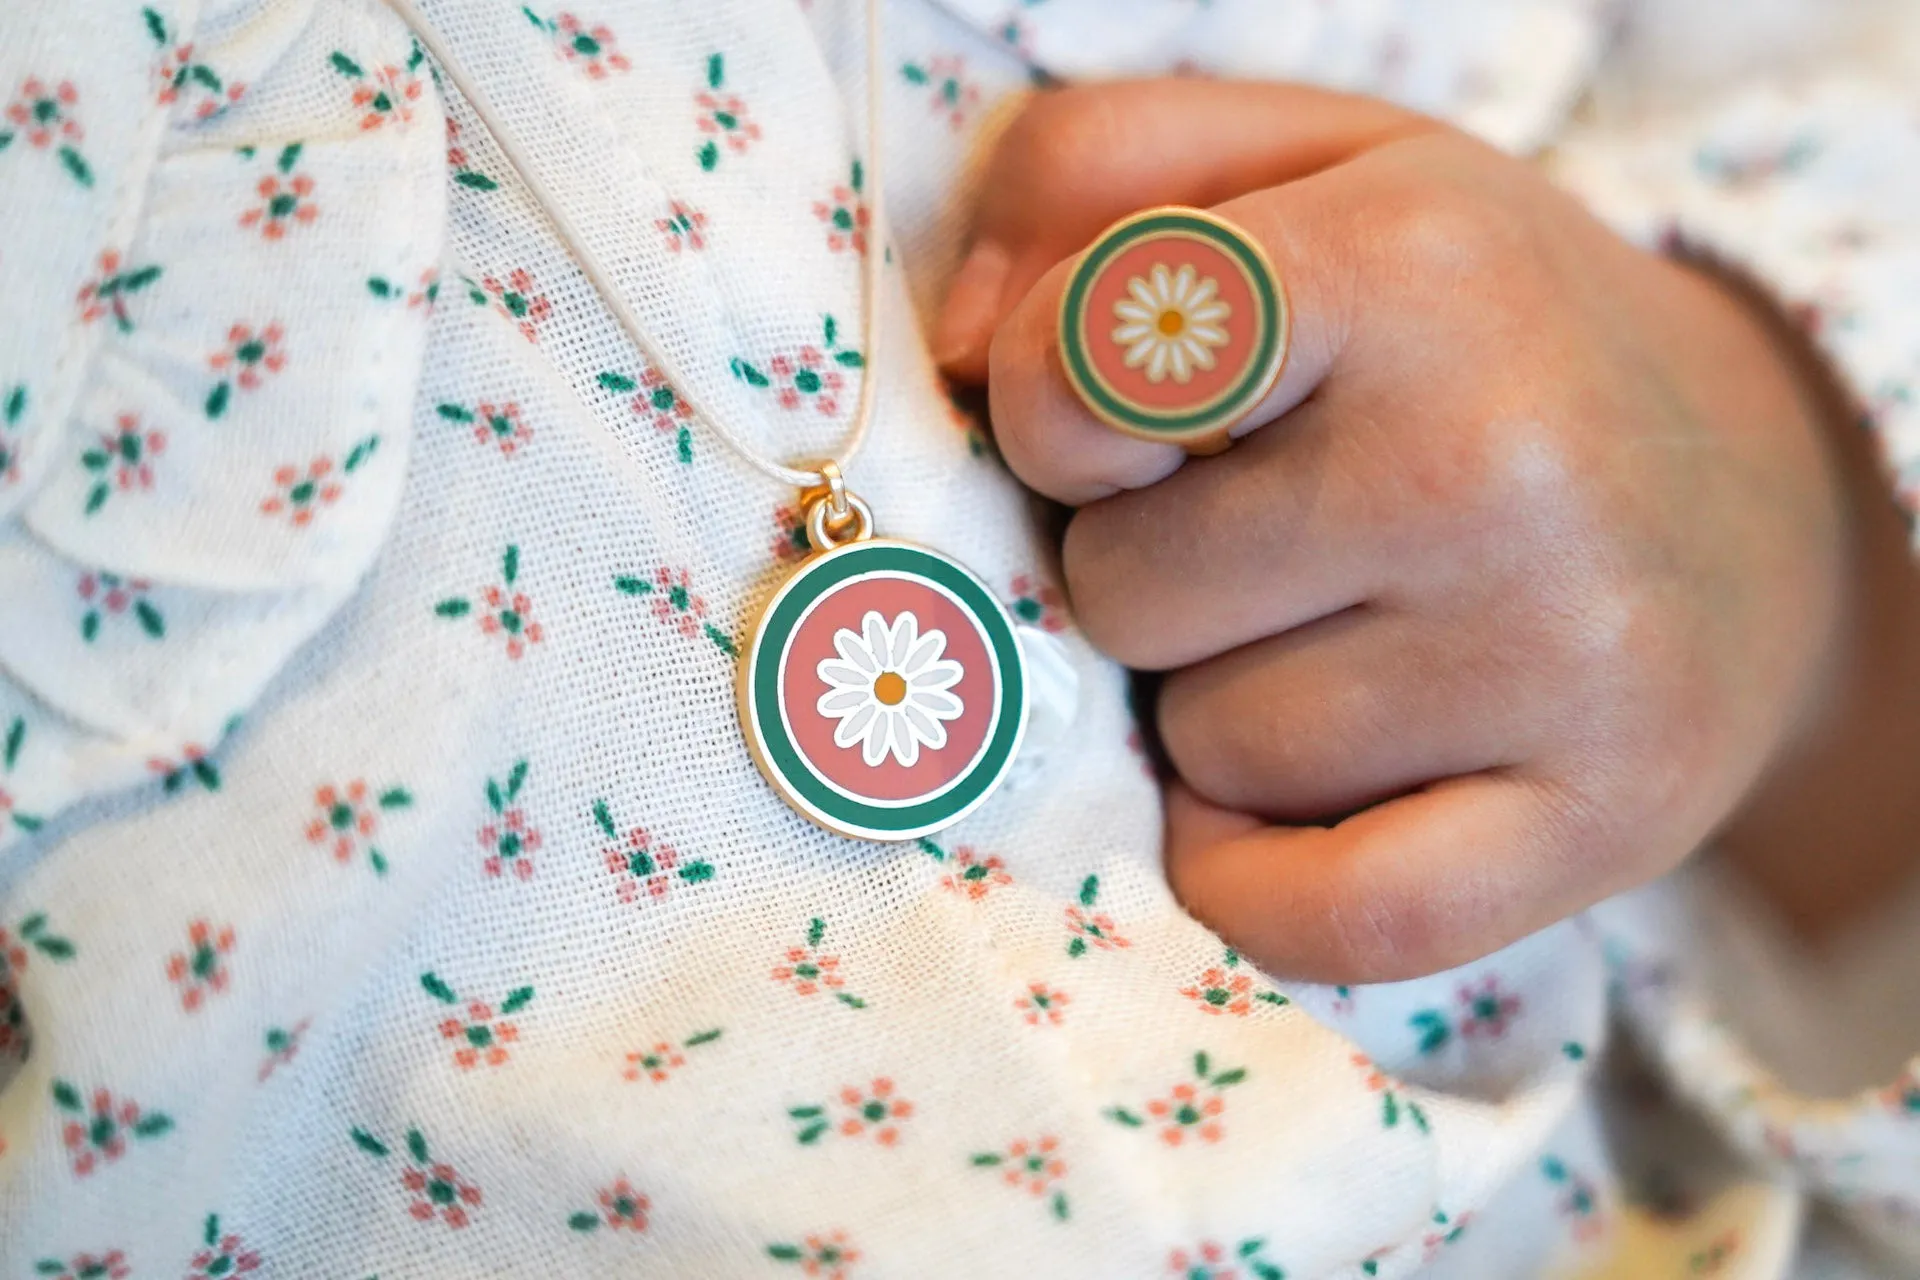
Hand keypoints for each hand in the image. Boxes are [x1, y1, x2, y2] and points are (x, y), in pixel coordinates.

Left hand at [938, 80, 1866, 980]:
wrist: (1750, 490)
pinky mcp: (1604, 821)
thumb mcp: (1301, 168)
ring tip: (1337, 634)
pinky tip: (1278, 804)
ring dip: (1219, 712)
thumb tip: (949, 356)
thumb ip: (1089, 182)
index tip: (1117, 424)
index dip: (1049, 413)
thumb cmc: (1473, 324)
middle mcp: (1495, 460)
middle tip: (1268, 534)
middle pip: (1124, 593)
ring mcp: (1562, 656)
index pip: (1090, 368)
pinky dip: (1253, 879)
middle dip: (1149, 574)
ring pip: (1207, 755)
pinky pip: (1320, 918)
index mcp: (1405, 266)